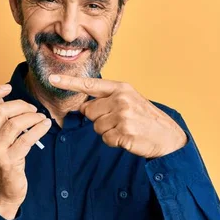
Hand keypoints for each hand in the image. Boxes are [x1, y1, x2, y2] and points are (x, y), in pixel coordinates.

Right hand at [0, 84, 51, 219]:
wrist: (1, 194)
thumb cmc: (1, 163)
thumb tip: (4, 98)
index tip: (8, 88)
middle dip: (20, 104)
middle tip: (32, 109)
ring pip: (14, 123)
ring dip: (32, 117)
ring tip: (40, 118)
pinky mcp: (9, 162)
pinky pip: (26, 138)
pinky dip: (39, 128)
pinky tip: (45, 126)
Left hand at [49, 75, 186, 158]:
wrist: (168, 136)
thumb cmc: (146, 119)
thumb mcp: (129, 101)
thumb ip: (106, 100)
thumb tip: (84, 107)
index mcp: (121, 88)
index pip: (90, 84)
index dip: (69, 82)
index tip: (52, 78)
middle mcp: (121, 99)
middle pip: (89, 111)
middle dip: (99, 119)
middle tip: (119, 121)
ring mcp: (123, 115)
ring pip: (96, 127)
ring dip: (107, 132)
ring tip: (125, 129)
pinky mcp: (125, 132)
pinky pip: (105, 138)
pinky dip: (114, 141)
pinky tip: (127, 138)